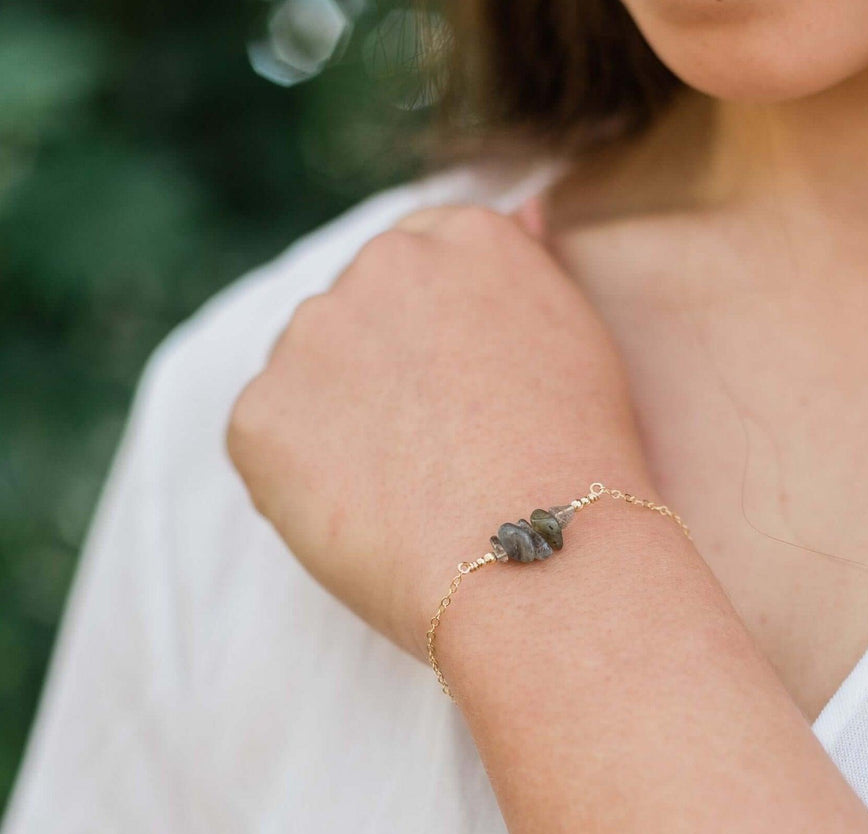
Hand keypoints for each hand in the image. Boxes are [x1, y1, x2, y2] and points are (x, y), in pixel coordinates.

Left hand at [227, 204, 652, 659]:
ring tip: (401, 491)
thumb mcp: (578, 338)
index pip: (422, 265)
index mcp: (463, 239)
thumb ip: (527, 275)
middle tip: (428, 452)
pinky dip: (299, 478)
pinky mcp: (259, 415)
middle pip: (361, 313)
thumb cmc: (581, 464)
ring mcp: (311, 335)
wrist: (539, 561)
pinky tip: (360, 515)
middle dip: (381, 371)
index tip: (452, 395)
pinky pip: (270, 441)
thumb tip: (525, 211)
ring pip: (310, 373)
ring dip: (338, 418)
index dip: (434, 342)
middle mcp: (380, 265)